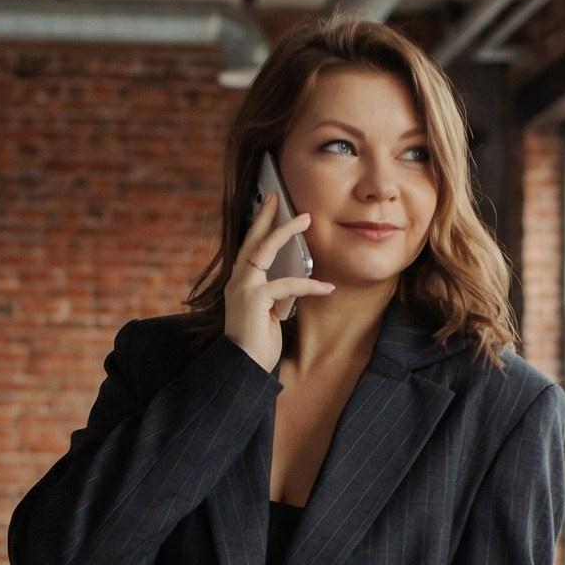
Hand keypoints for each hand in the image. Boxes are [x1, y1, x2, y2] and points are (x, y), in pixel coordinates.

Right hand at [222, 192, 332, 371]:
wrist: (244, 368)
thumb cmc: (257, 344)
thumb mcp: (269, 313)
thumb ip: (276, 295)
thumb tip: (294, 280)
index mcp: (239, 283)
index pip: (248, 247)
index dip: (258, 225)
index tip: (269, 205)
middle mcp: (237, 282)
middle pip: (251, 239)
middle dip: (265, 216)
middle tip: (277, 196)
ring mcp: (242, 289)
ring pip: (264, 250)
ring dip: (286, 232)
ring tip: (306, 220)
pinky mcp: (254, 299)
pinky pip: (286, 284)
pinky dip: (309, 285)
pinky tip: (327, 287)